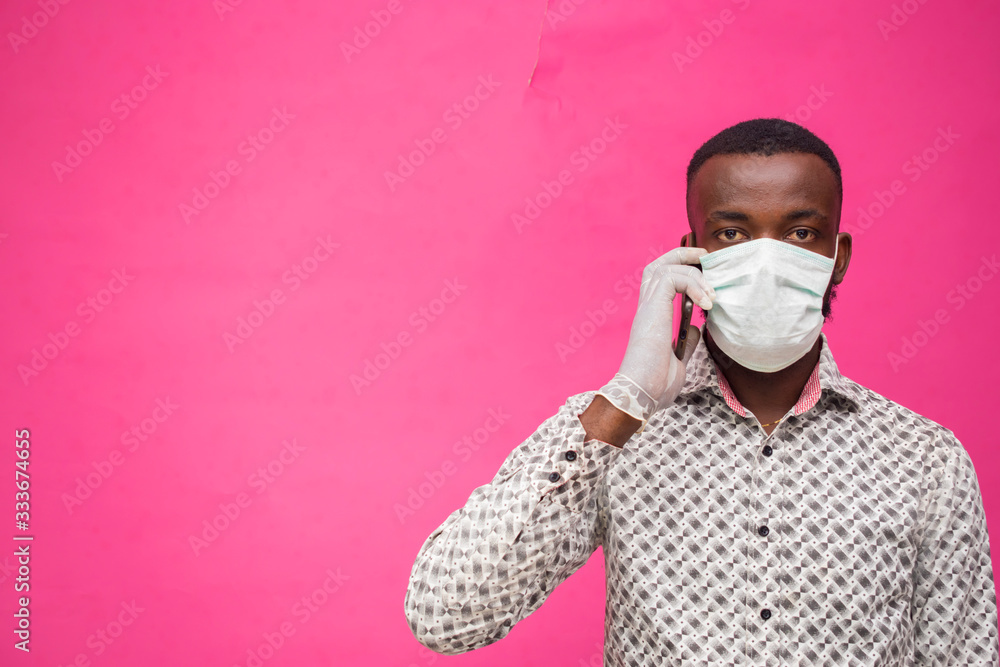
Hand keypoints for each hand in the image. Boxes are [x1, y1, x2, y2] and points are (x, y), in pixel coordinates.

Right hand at [598, 246, 715, 425]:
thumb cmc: (655, 385)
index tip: (706, 276)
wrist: (642, 394)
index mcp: (652, 318)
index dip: (683, 270)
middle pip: (659, 264)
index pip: (661, 280)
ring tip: (712, 293)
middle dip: (684, 254)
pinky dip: (693, 284)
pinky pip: (672, 278)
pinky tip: (706, 303)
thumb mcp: (679, 361)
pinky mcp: (653, 309)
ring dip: (694, 272)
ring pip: (666, 266)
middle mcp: (648, 308)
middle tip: (706, 259)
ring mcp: (649, 307)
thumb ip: (686, 341)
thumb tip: (696, 328)